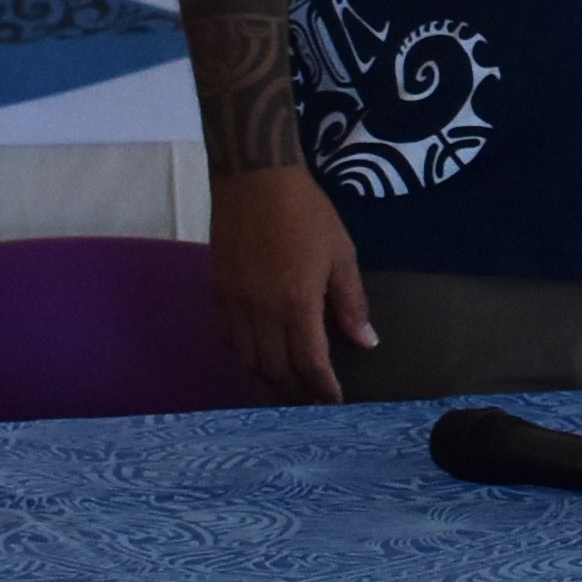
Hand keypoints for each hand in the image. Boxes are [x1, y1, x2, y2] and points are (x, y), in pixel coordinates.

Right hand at [208, 162, 371, 402]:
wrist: (255, 179)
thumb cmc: (306, 213)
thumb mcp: (341, 254)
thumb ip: (351, 302)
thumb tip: (365, 342)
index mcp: (297, 303)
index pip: (309, 362)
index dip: (322, 387)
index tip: (334, 401)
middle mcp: (261, 312)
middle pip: (275, 369)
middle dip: (295, 390)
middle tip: (311, 398)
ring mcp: (234, 304)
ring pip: (247, 360)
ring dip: (267, 378)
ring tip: (286, 384)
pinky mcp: (216, 293)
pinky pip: (226, 339)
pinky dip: (242, 354)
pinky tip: (256, 355)